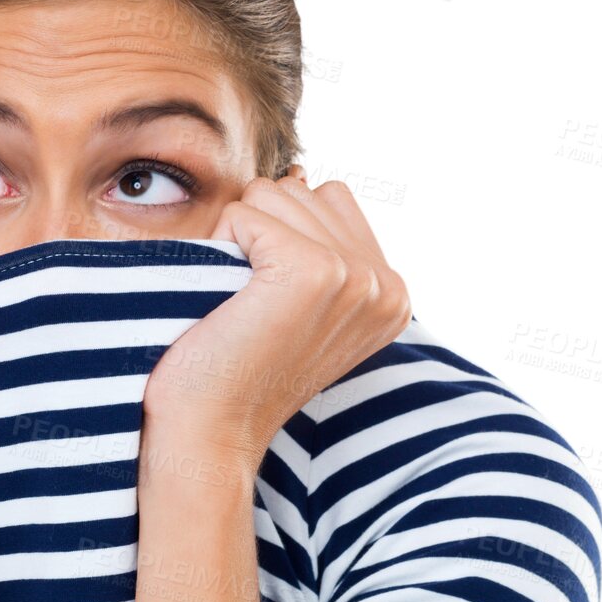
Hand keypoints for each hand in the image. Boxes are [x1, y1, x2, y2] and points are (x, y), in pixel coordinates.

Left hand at [142, 171, 411, 471]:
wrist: (208, 430)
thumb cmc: (236, 362)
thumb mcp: (300, 301)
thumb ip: (320, 240)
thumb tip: (300, 171)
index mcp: (392, 292)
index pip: (328, 196)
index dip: (281, 232)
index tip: (273, 300)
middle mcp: (385, 285)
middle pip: (299, 188)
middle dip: (259, 230)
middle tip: (252, 303)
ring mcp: (354, 277)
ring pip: (272, 193)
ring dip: (238, 238)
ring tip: (243, 302)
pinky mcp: (312, 271)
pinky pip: (244, 211)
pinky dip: (220, 245)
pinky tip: (230, 301)